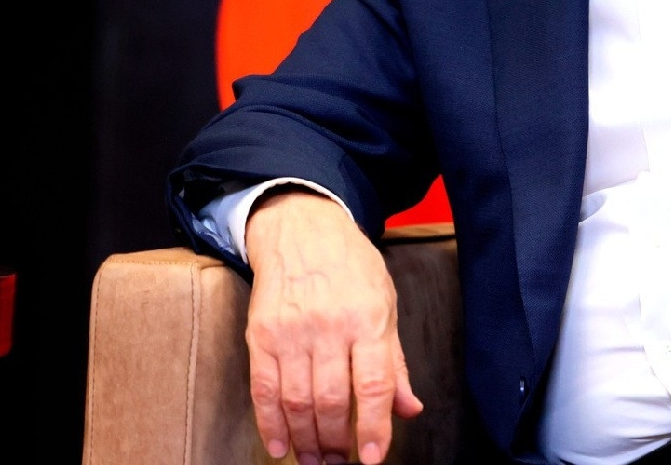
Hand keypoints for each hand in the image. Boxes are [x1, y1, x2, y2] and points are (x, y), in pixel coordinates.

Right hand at [243, 190, 423, 464]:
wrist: (301, 229)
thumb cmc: (352, 267)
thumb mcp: (385, 304)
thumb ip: (394, 361)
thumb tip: (409, 409)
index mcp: (368, 319)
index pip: (373, 384)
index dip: (373, 427)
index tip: (371, 458)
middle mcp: (329, 326)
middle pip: (331, 400)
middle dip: (336, 443)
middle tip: (340, 463)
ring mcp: (291, 331)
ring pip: (297, 401)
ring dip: (306, 440)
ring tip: (315, 460)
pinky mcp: (260, 334)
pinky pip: (263, 389)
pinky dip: (271, 424)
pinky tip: (281, 447)